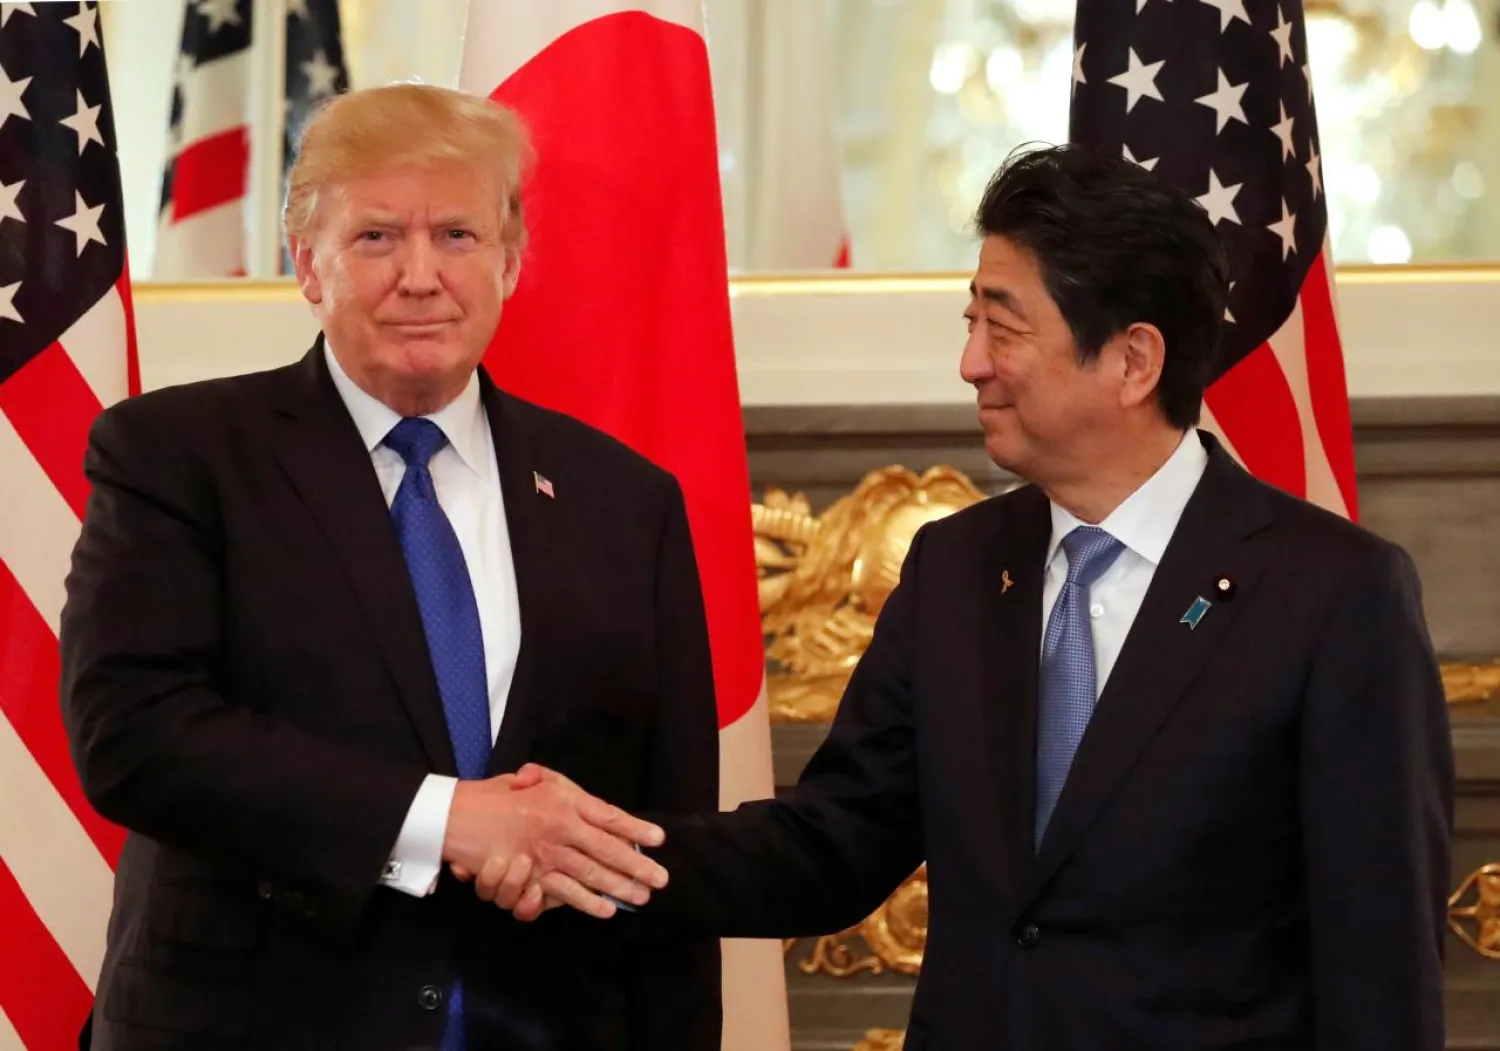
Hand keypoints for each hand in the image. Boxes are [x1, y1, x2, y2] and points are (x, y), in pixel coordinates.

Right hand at [442, 766, 666, 918]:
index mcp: (563, 799)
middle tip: (661, 878)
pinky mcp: (531, 875)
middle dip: (637, 865)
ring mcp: (547, 852)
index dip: (635, 828)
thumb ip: (554, 783)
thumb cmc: (493, 796)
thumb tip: (577, 793)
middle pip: (608, 848)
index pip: (608, 815)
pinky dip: (588, 902)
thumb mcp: (528, 779)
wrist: (455, 816)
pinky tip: (607, 909)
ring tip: (642, 896)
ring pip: (592, 873)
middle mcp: (560, 825)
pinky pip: (565, 892)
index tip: (658, 839)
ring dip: (620, 886)